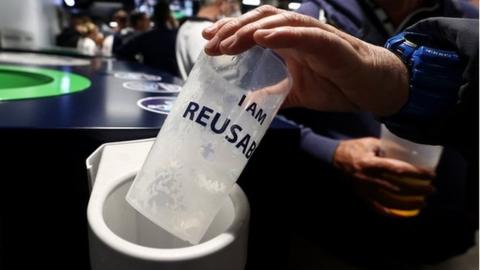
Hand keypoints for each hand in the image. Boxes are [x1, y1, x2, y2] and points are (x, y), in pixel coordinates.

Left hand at [202, 5, 408, 115]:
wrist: (373, 88)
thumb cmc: (337, 85)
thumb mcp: (296, 93)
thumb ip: (273, 94)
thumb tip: (248, 105)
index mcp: (288, 43)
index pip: (254, 30)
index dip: (231, 32)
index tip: (209, 41)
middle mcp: (298, 34)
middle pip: (260, 21)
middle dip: (233, 30)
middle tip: (211, 43)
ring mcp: (315, 36)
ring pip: (279, 23)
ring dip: (251, 30)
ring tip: (229, 44)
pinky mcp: (332, 45)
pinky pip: (306, 35)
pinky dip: (283, 34)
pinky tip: (262, 38)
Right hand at [333, 137, 434, 216]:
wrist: (332, 158)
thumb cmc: (353, 148)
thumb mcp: (370, 143)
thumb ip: (387, 147)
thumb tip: (406, 150)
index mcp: (370, 163)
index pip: (398, 169)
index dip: (416, 172)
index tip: (431, 174)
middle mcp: (368, 178)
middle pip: (398, 188)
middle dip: (418, 190)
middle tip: (432, 189)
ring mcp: (364, 189)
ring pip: (390, 201)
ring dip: (409, 203)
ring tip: (423, 202)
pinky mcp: (361, 195)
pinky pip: (377, 207)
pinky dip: (390, 213)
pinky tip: (402, 214)